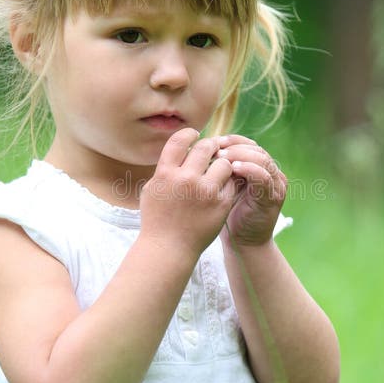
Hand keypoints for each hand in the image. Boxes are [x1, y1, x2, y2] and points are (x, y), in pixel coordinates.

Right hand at [140, 128, 236, 259]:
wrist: (169, 249)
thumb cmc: (157, 219)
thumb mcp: (152, 190)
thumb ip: (165, 169)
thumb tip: (180, 149)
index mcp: (165, 173)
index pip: (180, 140)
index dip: (189, 134)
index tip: (195, 135)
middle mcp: (185, 179)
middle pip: (206, 147)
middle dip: (211, 146)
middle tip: (212, 151)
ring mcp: (205, 192)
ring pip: (223, 164)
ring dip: (222, 165)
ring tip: (217, 173)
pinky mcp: (221, 204)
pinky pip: (231, 183)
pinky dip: (227, 184)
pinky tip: (221, 190)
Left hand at [215, 135, 286, 246]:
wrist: (242, 243)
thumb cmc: (228, 215)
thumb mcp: (223, 187)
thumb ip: (221, 170)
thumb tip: (202, 148)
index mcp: (260, 168)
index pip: (249, 144)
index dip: (232, 140)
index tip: (213, 141)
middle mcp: (272, 173)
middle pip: (256, 149)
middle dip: (235, 147)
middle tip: (217, 148)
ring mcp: (276, 185)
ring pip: (262, 159)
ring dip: (241, 156)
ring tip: (222, 157)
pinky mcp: (274, 197)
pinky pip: (263, 177)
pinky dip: (249, 169)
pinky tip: (233, 169)